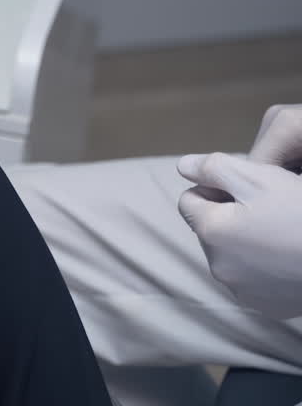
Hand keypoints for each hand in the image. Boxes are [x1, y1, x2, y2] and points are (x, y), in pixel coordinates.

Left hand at [177, 104, 301, 317]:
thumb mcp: (258, 178)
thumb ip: (213, 168)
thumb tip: (184, 166)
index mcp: (210, 231)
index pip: (189, 200)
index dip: (215, 188)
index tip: (246, 188)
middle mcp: (218, 266)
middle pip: (209, 229)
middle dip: (229, 215)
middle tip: (269, 209)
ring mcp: (242, 290)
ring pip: (230, 254)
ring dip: (246, 241)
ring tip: (281, 232)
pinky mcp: (266, 305)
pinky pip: (252, 279)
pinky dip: (264, 266)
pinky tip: (288, 256)